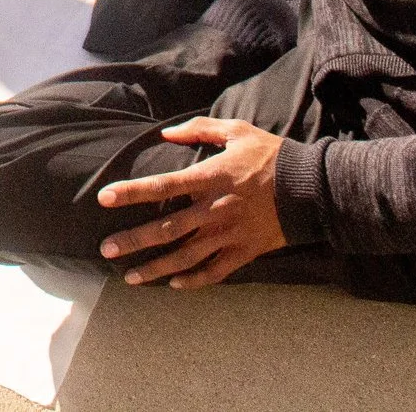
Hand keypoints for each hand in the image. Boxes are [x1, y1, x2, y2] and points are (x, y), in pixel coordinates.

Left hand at [95, 118, 285, 287]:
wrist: (312, 188)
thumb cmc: (272, 156)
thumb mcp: (237, 131)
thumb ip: (200, 130)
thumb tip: (167, 133)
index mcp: (209, 178)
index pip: (162, 186)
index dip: (131, 192)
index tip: (104, 198)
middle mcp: (214, 210)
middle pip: (165, 229)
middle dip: (133, 241)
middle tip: (106, 250)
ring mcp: (229, 234)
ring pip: (185, 257)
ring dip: (155, 269)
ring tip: (130, 277)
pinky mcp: (245, 252)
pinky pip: (214, 272)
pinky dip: (193, 281)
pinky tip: (174, 285)